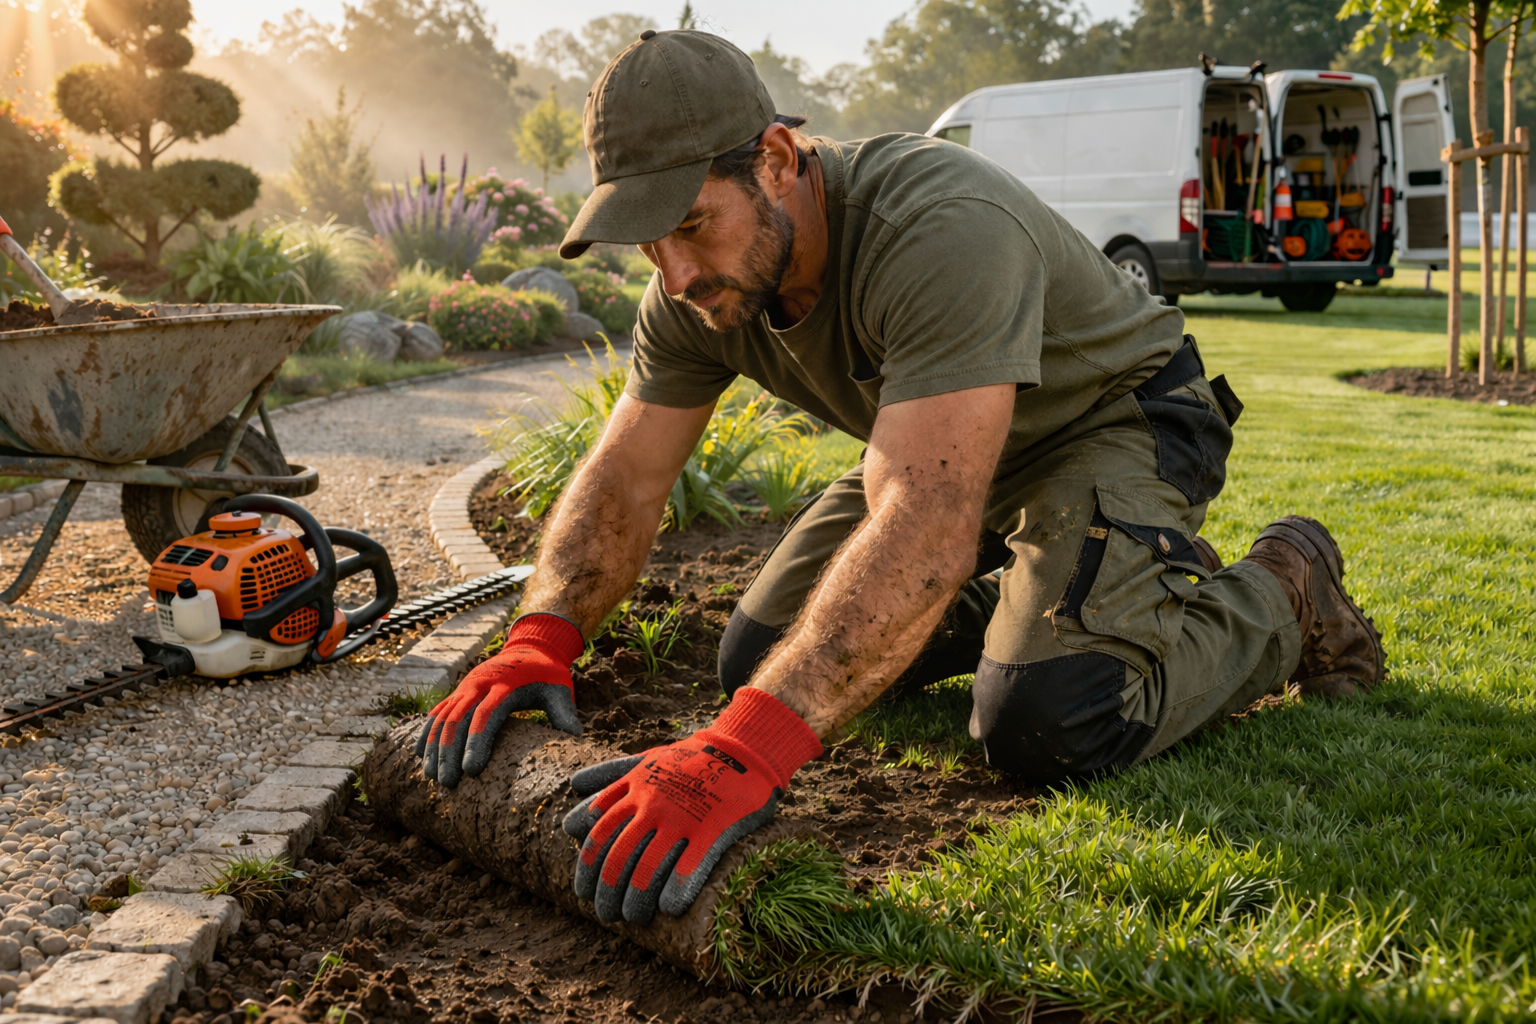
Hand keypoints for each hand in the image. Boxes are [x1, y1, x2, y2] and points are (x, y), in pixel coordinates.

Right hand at [416, 612, 583, 786]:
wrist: (530, 646)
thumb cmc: (548, 674)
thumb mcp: (560, 689)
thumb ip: (564, 714)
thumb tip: (575, 741)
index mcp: (505, 685)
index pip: (487, 715)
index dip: (478, 742)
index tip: (471, 770)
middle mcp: (480, 684)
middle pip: (458, 719)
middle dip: (450, 752)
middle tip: (448, 784)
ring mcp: (466, 686)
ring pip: (443, 717)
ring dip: (435, 747)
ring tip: (432, 777)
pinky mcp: (459, 690)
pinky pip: (438, 711)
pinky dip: (427, 732)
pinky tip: (419, 755)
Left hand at [561, 687, 821, 923]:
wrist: (742, 748)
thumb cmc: (691, 757)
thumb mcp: (646, 758)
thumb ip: (610, 773)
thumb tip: (574, 785)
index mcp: (634, 789)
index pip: (598, 835)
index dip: (587, 868)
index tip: (583, 891)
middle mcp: (652, 805)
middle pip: (618, 857)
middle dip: (606, 892)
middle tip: (605, 915)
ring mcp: (682, 818)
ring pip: (647, 868)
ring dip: (636, 900)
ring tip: (633, 918)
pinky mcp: (712, 829)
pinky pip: (689, 867)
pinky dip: (675, 891)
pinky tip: (668, 909)